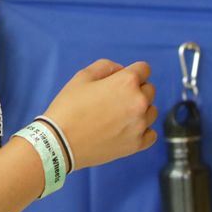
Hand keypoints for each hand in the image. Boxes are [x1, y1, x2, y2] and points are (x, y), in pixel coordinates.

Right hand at [41, 59, 157, 170]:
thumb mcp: (83, 76)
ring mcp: (139, 126)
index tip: (122, 79)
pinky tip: (127, 129)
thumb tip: (121, 71)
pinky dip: (142, 130)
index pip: (144, 69)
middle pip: (150, 90)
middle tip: (115, 98)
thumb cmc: (69, 107)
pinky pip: (151, 134)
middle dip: (136, 89)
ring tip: (119, 114)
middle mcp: (138, 102)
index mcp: (127, 82)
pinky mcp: (136, 145)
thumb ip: (106, 66)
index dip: (132, 71)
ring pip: (152, 111)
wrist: (59, 142)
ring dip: (141, 109)